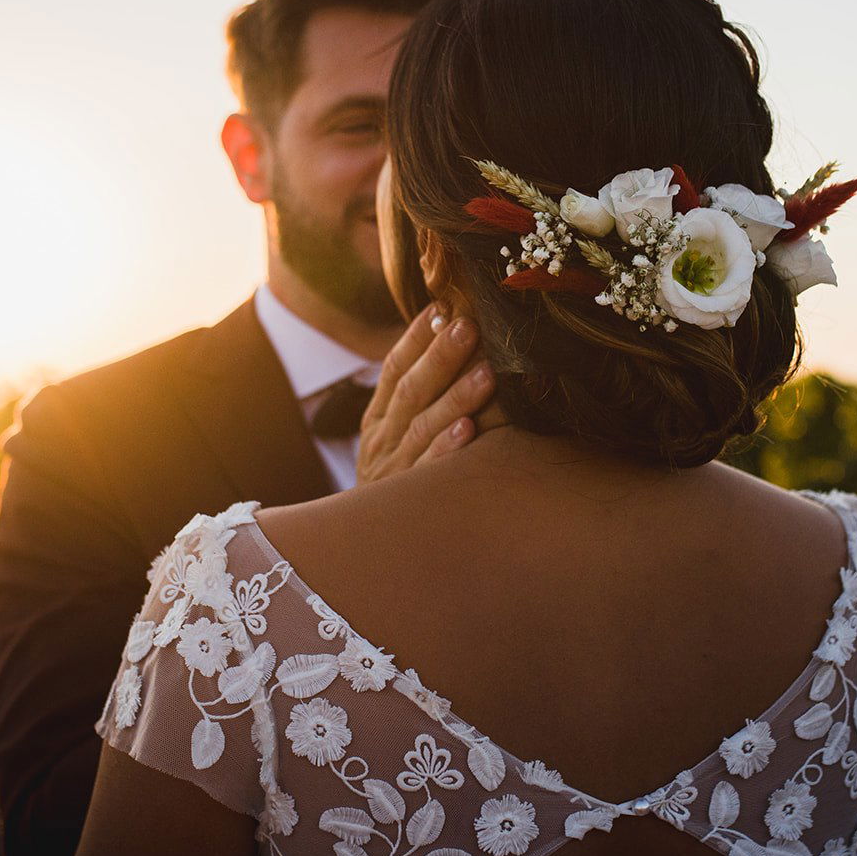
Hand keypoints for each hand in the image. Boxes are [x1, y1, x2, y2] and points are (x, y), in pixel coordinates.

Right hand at [357, 304, 494, 483]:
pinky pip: (429, 471)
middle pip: (410, 390)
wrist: (369, 547)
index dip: (416, 339)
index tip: (442, 308)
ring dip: (456, 397)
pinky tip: (468, 430)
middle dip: (440, 356)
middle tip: (470, 325)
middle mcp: (381, 440)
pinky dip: (447, 449)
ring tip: (487, 372)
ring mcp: (393, 470)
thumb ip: (414, 399)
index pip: (394, 369)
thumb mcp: (392, 438)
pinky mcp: (408, 501)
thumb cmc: (396, 481)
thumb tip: (451, 340)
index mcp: (377, 419)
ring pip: (423, 427)